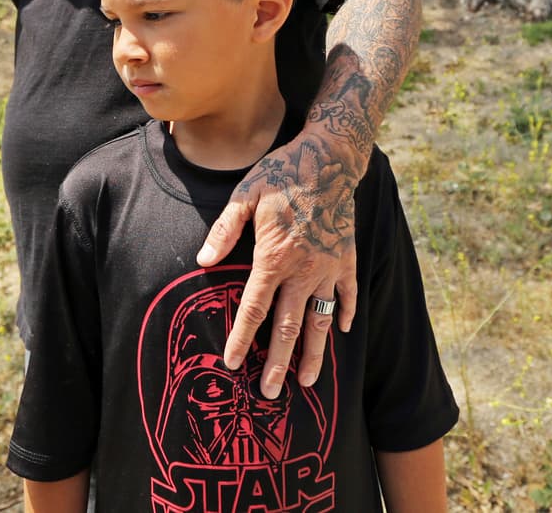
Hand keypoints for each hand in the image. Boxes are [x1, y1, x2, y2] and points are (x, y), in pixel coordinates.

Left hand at [197, 129, 358, 398]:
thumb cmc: (282, 175)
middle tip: (270, 392)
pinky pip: (347, 295)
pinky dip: (344, 314)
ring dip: (313, 353)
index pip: (254, 308)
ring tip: (307, 381)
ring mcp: (330, 267)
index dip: (242, 338)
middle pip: (289, 327)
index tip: (233, 363)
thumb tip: (203, 261)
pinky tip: (340, 332)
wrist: (329, 158)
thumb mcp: (245, 195)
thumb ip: (224, 230)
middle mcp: (304, 270)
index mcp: (275, 257)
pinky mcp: (347, 259)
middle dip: (278, 363)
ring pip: (321, 321)